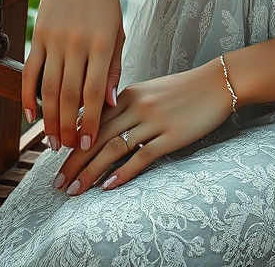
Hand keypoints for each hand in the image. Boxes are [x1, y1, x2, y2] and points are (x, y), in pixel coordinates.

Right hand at [22, 0, 124, 152]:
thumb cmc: (104, 0)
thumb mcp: (117, 30)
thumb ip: (112, 66)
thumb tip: (109, 102)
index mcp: (101, 44)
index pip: (94, 92)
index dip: (91, 121)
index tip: (89, 144)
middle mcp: (77, 44)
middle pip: (68, 95)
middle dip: (68, 127)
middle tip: (68, 151)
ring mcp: (55, 39)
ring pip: (48, 88)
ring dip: (49, 119)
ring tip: (52, 141)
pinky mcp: (38, 35)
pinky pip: (30, 71)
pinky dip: (28, 95)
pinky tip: (31, 115)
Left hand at [50, 59, 235, 196]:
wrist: (218, 83)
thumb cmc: (184, 89)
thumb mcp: (150, 91)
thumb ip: (126, 106)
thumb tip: (101, 126)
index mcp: (129, 94)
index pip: (93, 119)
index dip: (73, 142)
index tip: (56, 160)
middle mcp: (138, 106)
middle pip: (97, 136)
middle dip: (74, 162)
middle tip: (58, 183)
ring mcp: (154, 121)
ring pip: (114, 148)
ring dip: (91, 172)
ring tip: (75, 190)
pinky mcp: (171, 136)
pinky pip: (142, 157)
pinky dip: (123, 172)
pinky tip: (109, 186)